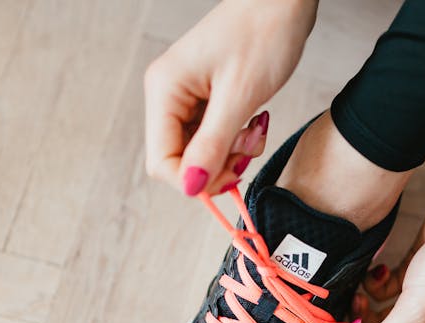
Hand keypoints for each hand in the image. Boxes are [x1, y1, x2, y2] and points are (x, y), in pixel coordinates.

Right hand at [143, 0, 317, 195]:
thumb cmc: (263, 33)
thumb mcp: (240, 96)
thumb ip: (213, 144)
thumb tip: (191, 187)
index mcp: (164, 90)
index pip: (161, 162)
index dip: (194, 179)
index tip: (232, 174)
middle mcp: (167, 95)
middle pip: (179, 160)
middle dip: (218, 164)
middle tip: (250, 146)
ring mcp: (185, 97)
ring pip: (199, 152)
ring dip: (231, 152)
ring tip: (256, 128)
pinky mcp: (204, 98)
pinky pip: (213, 137)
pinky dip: (236, 139)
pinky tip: (254, 121)